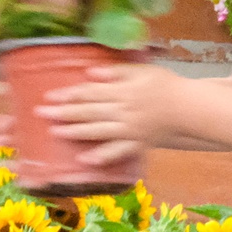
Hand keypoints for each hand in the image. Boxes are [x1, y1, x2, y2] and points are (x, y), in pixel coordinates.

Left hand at [35, 63, 177, 162]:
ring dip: (76, 132)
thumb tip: (89, 73)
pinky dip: (102, 156)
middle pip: (89, 111)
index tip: (49, 96)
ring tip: (55, 133)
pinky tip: (86, 160)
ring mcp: (130, 130)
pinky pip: (118, 152)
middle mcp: (124, 111)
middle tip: (41, 113)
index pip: (91, 92)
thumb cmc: (166, 86)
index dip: (68, 94)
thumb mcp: (143, 71)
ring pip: (99, 130)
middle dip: (63, 112)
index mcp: (124, 91)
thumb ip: (116, 72)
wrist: (191, 109)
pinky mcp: (137, 144)